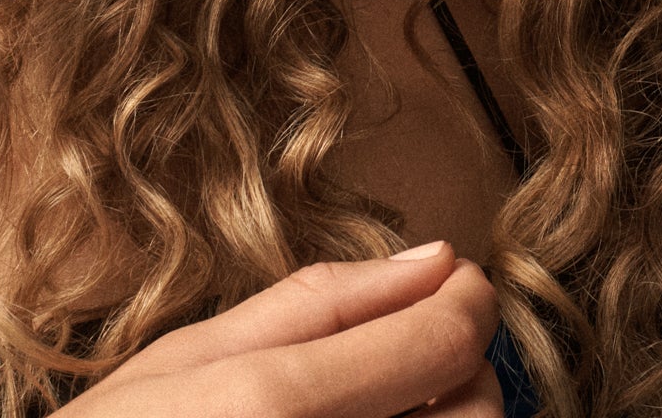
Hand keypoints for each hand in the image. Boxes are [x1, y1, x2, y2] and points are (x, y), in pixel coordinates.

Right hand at [57, 242, 502, 417]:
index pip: (445, 339)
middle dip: (462, 365)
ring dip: (449, 417)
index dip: (467, 299)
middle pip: (478, 412)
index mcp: (271, 408)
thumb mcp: (183, 359)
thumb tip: (435, 258)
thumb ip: (318, 302)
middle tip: (412, 347)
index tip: (456, 283)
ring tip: (384, 400)